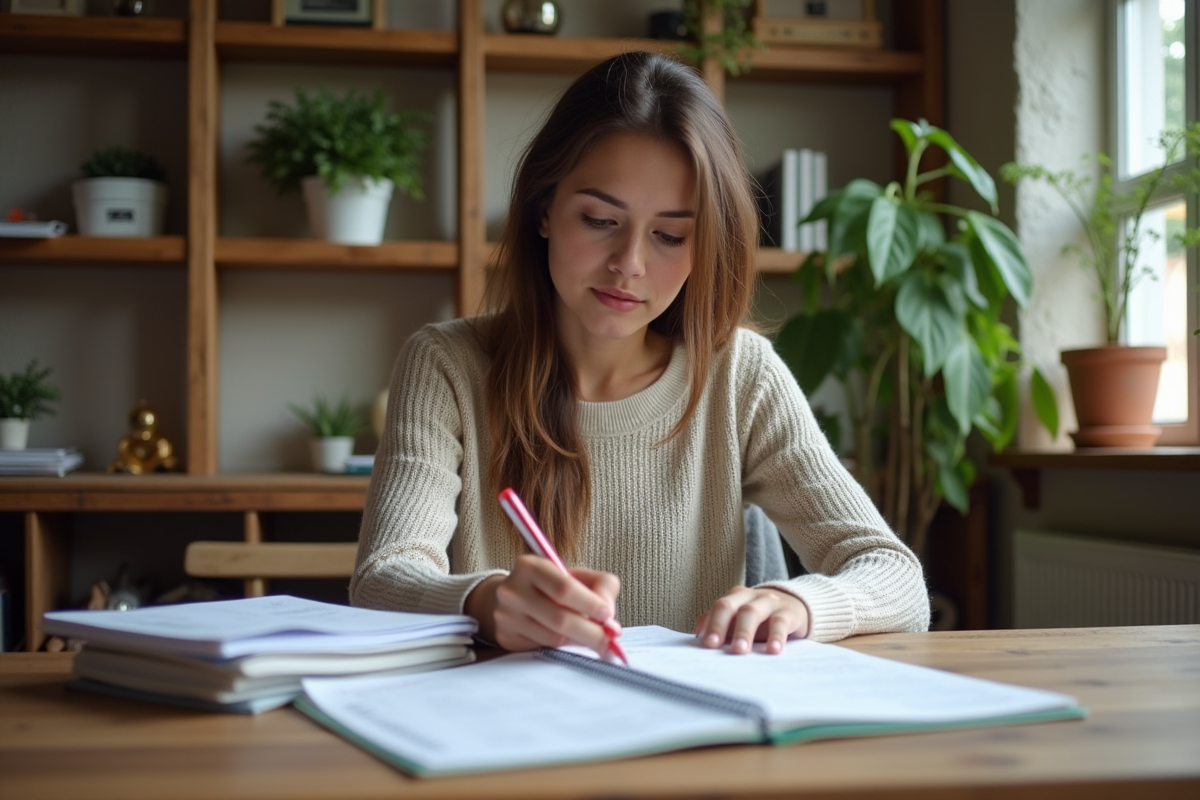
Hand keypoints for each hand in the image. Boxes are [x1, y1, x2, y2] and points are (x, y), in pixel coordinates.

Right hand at [465, 555, 620, 656]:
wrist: (514, 596)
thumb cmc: (553, 585)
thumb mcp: (578, 575)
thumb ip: (602, 586)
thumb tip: (609, 615)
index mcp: (531, 566)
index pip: (564, 588)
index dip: (590, 604)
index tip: (608, 616)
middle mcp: (513, 591)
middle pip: (560, 619)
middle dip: (592, 633)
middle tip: (610, 641)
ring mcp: (506, 616)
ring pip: (553, 638)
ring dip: (579, 642)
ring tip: (592, 639)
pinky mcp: (506, 637)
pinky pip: (543, 648)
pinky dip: (563, 648)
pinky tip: (570, 641)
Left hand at [694, 586, 809, 654]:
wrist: (797, 606)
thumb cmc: (761, 617)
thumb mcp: (740, 618)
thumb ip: (719, 623)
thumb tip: (697, 633)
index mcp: (736, 596)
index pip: (719, 607)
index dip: (710, 624)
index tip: (705, 644)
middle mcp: (751, 596)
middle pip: (731, 606)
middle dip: (720, 626)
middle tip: (715, 647)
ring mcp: (770, 602)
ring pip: (753, 612)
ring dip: (744, 632)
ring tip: (740, 651)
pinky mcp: (789, 613)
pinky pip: (781, 623)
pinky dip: (776, 637)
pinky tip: (772, 650)